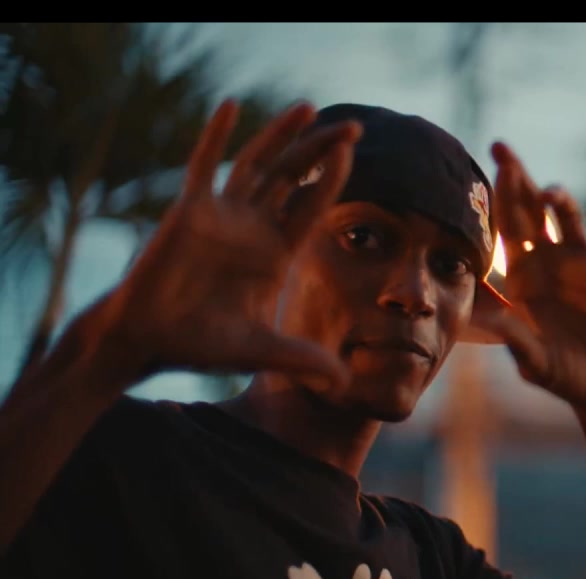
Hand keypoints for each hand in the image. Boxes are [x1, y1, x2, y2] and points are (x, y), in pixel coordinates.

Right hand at [95, 100, 360, 390]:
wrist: (148, 340)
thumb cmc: (200, 343)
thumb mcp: (262, 351)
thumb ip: (304, 360)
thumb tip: (345, 383)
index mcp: (275, 252)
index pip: (313, 206)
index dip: (334, 181)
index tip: (357, 156)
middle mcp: (253, 227)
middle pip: (295, 177)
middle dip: (323, 151)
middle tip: (355, 126)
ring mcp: (222, 215)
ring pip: (258, 164)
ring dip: (282, 135)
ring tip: (310, 108)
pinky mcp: (189, 210)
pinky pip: (204, 164)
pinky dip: (216, 134)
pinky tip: (231, 106)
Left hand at [471, 142, 585, 410]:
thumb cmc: (565, 376)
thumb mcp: (535, 361)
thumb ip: (514, 339)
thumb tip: (486, 317)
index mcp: (523, 276)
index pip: (503, 230)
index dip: (491, 202)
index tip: (476, 176)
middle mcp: (550, 260)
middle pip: (530, 210)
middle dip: (517, 180)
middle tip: (502, 150)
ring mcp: (584, 261)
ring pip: (568, 215)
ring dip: (559, 199)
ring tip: (551, 195)